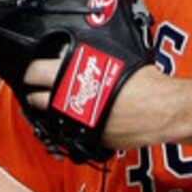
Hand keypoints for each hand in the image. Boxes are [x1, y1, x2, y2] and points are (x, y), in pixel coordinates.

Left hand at [22, 52, 179, 153]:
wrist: (160, 109)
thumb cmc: (144, 81)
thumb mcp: (113, 55)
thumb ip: (89, 56)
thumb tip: (80, 52)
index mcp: (70, 72)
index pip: (34, 71)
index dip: (32, 71)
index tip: (34, 72)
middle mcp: (66, 98)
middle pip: (34, 98)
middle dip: (34, 93)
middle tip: (38, 90)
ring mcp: (74, 121)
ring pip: (46, 118)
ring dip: (47, 111)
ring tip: (53, 105)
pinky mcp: (85, 138)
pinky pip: (67, 132)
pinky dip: (67, 126)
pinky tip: (74, 119)